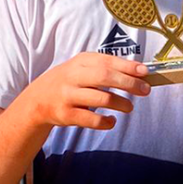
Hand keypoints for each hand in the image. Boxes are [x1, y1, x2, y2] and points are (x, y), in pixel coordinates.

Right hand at [25, 52, 149, 129]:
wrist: (37, 100)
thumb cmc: (70, 82)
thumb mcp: (83, 68)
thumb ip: (108, 68)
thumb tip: (140, 73)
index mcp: (80, 62)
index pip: (107, 61)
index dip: (128, 66)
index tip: (145, 72)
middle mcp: (73, 77)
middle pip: (104, 76)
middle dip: (128, 83)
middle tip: (145, 90)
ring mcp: (68, 96)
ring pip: (100, 98)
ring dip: (120, 103)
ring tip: (129, 107)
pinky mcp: (66, 115)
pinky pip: (91, 119)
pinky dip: (105, 122)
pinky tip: (111, 121)